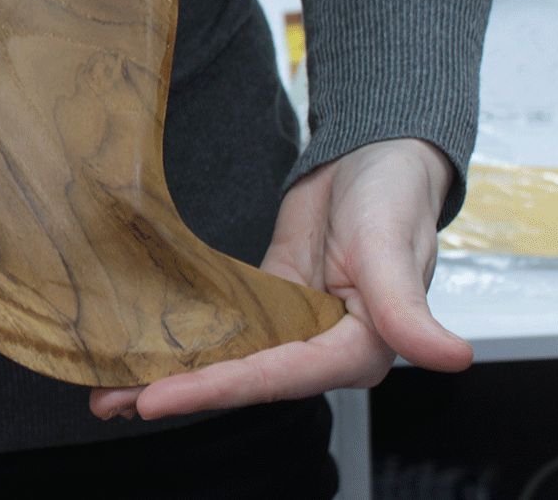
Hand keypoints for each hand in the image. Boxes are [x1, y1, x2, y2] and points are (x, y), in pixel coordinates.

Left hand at [89, 137, 472, 421]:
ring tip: (106, 389)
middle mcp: (320, 349)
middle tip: (110, 401)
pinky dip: (186, 341)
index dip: (215, 389)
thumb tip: (451, 357)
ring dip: (170, 373)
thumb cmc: (395, 197)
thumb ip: (408, 308)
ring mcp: (291, 327)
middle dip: (176, 392)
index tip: (158, 398)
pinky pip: (222, 328)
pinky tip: (143, 347)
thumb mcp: (396, 247)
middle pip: (240, 379)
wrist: (377, 156)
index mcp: (356, 350)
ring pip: (225, 359)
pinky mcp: (269, 301)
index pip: (274, 378)